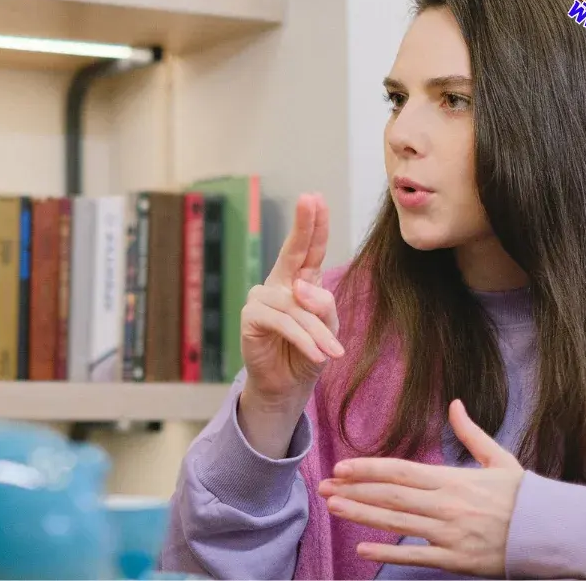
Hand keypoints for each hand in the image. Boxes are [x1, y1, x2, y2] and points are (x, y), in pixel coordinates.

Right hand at [240, 192, 341, 405]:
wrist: (287, 387)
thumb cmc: (308, 354)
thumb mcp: (328, 329)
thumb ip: (323, 306)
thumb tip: (300, 286)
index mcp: (300, 282)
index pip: (309, 250)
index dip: (313, 224)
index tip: (315, 198)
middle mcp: (279, 285)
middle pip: (292, 252)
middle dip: (303, 226)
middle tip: (309, 199)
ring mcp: (262, 299)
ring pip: (297, 307)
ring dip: (318, 333)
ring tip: (334, 353)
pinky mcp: (251, 318)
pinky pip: (284, 323)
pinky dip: (304, 340)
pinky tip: (318, 356)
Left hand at [317, 400, 525, 577]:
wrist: (556, 532)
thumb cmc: (525, 495)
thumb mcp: (500, 458)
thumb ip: (470, 433)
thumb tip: (454, 404)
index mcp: (454, 479)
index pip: (401, 470)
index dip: (368, 468)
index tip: (341, 466)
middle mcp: (447, 504)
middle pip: (391, 495)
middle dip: (354, 490)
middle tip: (324, 488)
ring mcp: (451, 533)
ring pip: (397, 522)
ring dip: (362, 515)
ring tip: (334, 507)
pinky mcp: (458, 560)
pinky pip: (417, 556)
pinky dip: (388, 553)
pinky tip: (362, 549)